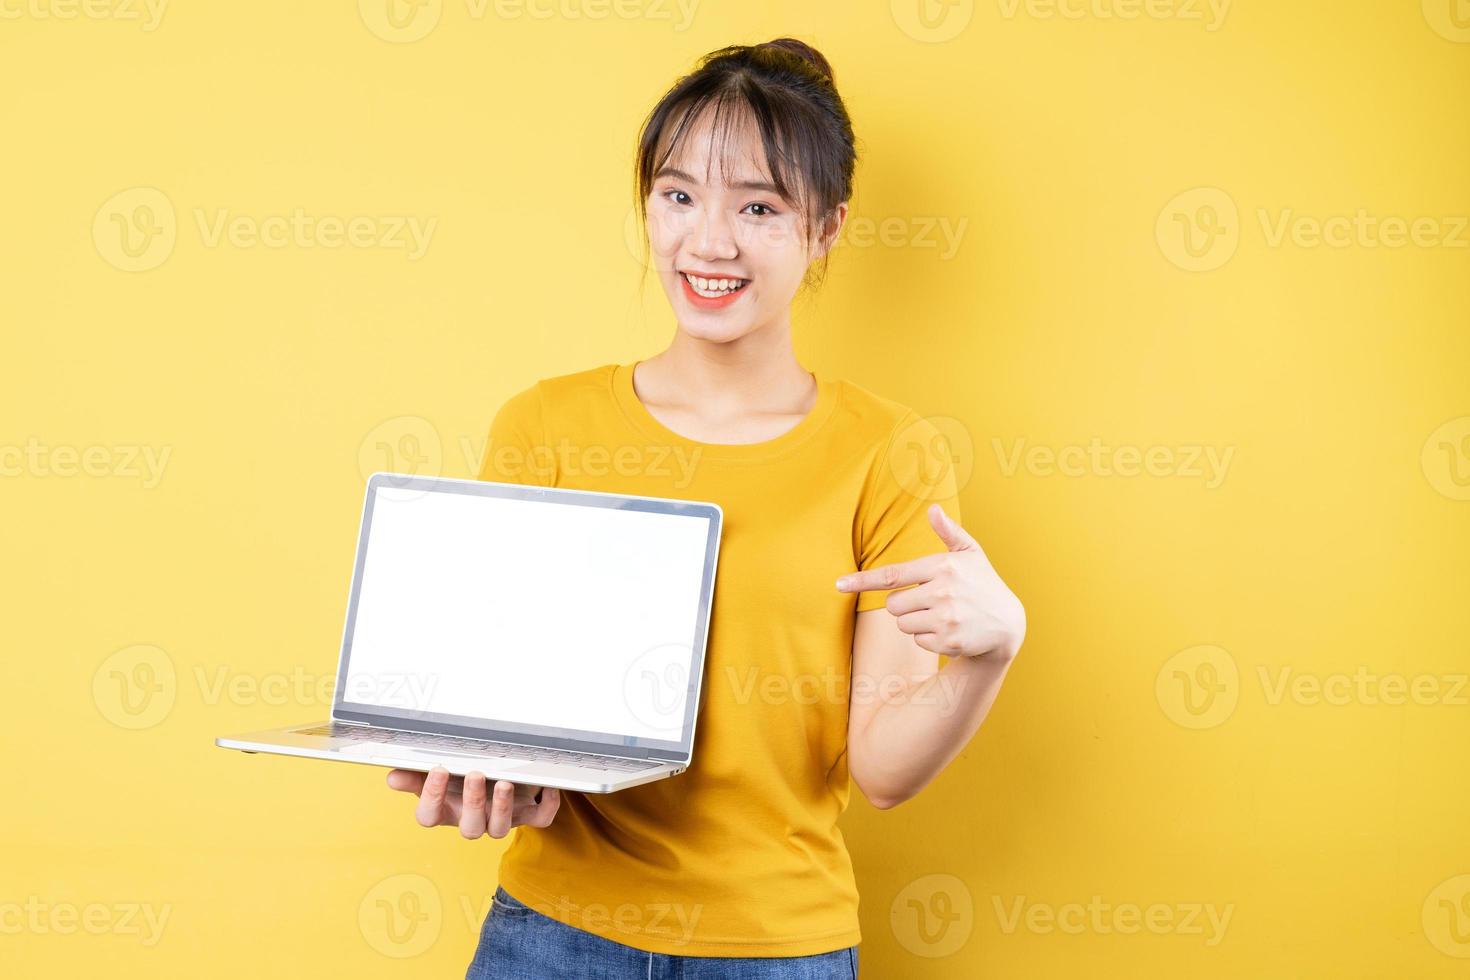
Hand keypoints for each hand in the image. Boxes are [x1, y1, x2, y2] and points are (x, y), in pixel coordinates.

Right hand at [386, 767, 560, 838]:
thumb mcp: (441, 774)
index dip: (432, 797)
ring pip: (500, 829)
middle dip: (473, 803)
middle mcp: (472, 820)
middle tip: (477, 775)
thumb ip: (416, 776)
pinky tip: (547, 787)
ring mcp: (500, 819)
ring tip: (505, 783)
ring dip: (503, 808)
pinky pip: (540, 819)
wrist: (498, 775)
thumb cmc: (463, 776)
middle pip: (469, 828)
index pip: (430, 816)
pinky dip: (547, 806)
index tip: (439, 769)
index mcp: (447, 811)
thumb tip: (392, 777)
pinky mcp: (527, 814)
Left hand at [835, 503, 1025, 659]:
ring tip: (943, 616)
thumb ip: (949, 532)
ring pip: (903, 624)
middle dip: (905, 605)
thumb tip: (933, 509)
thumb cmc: (983, 583)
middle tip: (931, 601)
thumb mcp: (971, 554)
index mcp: (942, 566)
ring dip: (916, 622)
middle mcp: (942, 591)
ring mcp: (946, 618)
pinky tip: (950, 631)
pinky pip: (918, 641)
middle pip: (893, 605)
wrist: (1009, 624)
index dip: (862, 580)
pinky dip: (930, 639)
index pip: (892, 575)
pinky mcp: (949, 642)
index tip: (838, 584)